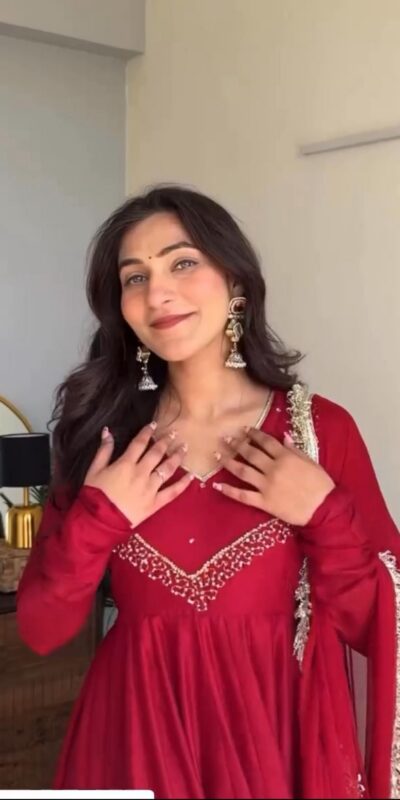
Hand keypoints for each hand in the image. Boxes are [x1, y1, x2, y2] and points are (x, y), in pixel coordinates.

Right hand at [84, 423, 191, 527]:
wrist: (99, 521)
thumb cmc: (94, 494)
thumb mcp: (94, 469)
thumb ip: (103, 450)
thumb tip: (107, 431)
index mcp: (126, 464)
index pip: (139, 443)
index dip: (147, 432)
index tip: (154, 424)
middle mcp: (141, 473)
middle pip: (156, 453)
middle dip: (165, 441)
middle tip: (173, 433)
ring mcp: (150, 488)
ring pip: (167, 469)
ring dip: (177, 457)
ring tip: (184, 448)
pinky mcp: (155, 503)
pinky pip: (172, 492)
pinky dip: (183, 483)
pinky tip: (191, 475)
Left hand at [213, 429, 334, 525]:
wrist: (323, 508)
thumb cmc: (321, 485)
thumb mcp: (311, 462)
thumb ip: (295, 450)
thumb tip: (284, 436)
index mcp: (285, 457)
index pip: (265, 442)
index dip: (253, 434)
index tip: (243, 429)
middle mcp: (273, 469)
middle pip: (251, 454)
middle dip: (237, 445)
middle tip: (225, 438)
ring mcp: (267, 486)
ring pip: (243, 471)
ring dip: (228, 462)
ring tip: (217, 455)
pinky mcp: (264, 502)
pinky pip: (243, 496)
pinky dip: (229, 490)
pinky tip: (217, 485)